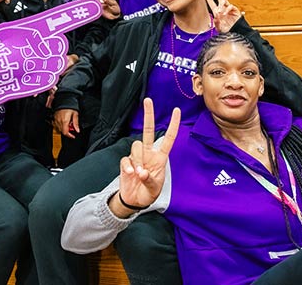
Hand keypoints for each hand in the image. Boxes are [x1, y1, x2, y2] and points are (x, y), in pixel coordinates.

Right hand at [0, 0, 100, 111]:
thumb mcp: (9, 36)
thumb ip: (30, 35)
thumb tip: (50, 37)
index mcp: (30, 29)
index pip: (58, 20)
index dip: (76, 14)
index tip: (94, 7)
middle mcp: (36, 43)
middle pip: (60, 45)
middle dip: (53, 51)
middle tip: (35, 56)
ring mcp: (37, 61)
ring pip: (58, 62)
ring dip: (47, 65)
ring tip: (29, 67)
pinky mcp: (37, 78)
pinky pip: (51, 77)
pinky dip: (43, 78)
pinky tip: (29, 77)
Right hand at [54, 108, 79, 137]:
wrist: (64, 100)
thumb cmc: (70, 106)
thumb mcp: (75, 114)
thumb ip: (76, 123)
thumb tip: (77, 130)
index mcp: (64, 121)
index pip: (65, 132)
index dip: (69, 136)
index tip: (73, 136)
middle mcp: (59, 121)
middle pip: (62, 131)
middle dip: (68, 131)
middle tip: (72, 127)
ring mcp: (55, 119)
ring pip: (58, 128)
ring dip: (64, 128)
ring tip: (68, 123)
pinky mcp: (54, 118)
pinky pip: (56, 125)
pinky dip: (60, 125)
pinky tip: (64, 122)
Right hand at [81, 0, 120, 19]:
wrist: (115, 17)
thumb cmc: (116, 9)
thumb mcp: (114, 4)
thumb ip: (108, 1)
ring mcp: (98, 3)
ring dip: (96, 2)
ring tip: (103, 6)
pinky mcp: (96, 8)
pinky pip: (94, 7)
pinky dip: (95, 7)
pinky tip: (100, 9)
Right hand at [113, 99, 179, 216]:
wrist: (134, 201)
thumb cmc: (149, 192)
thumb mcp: (154, 188)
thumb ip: (149, 179)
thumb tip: (141, 171)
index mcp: (160, 157)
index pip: (168, 138)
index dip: (173, 125)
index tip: (176, 111)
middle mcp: (148, 154)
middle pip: (148, 131)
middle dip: (148, 115)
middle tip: (148, 101)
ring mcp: (137, 157)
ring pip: (136, 146)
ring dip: (137, 160)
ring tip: (139, 174)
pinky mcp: (126, 163)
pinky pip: (126, 160)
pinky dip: (128, 167)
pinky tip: (131, 175)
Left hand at [204, 0, 241, 32]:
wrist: (236, 31)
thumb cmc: (227, 29)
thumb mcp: (219, 28)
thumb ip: (216, 22)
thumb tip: (216, 15)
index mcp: (217, 11)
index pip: (211, 2)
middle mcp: (222, 8)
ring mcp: (228, 8)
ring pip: (224, 1)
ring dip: (221, 4)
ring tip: (219, 11)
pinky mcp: (234, 10)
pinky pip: (230, 6)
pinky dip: (226, 9)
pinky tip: (224, 14)